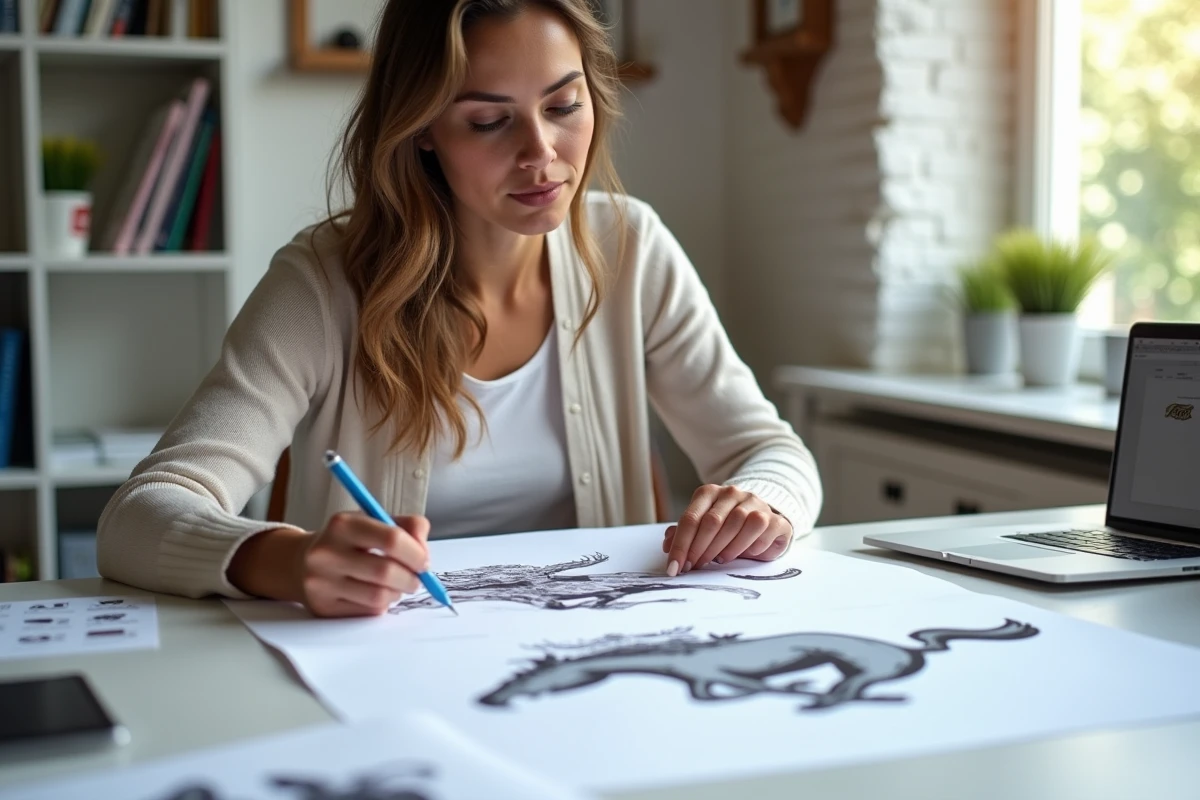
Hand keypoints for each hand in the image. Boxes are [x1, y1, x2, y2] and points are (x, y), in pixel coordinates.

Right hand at [297, 512, 431, 616]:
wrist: (301, 562)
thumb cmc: (349, 541)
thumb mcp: (374, 521)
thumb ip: (408, 527)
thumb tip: (424, 553)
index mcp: (343, 525)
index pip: (391, 539)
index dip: (416, 553)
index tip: (424, 561)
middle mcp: (327, 553)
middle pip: (386, 572)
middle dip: (411, 578)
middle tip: (416, 579)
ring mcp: (321, 582)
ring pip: (379, 597)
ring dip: (397, 593)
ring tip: (395, 586)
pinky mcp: (323, 607)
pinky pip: (367, 612)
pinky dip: (381, 605)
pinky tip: (375, 594)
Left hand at [662, 485, 791, 575]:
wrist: (765, 525)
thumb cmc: (728, 530)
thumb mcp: (703, 531)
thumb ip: (684, 534)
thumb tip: (667, 544)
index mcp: (709, 493)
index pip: (690, 518)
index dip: (681, 545)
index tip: (674, 567)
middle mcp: (732, 493)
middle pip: (712, 521)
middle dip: (699, 549)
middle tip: (693, 568)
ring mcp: (755, 503)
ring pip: (737, 523)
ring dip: (724, 548)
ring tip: (718, 561)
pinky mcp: (775, 518)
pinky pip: (761, 530)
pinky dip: (750, 546)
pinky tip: (744, 555)